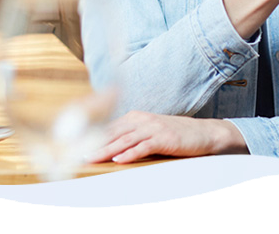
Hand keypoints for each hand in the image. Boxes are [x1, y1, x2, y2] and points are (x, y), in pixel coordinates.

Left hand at [87, 111, 247, 163]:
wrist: (203, 133)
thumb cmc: (175, 135)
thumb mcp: (151, 132)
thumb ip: (132, 136)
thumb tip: (109, 147)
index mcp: (136, 117)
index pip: (109, 128)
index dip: (92, 138)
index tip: (75, 147)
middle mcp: (143, 119)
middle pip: (113, 133)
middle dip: (93, 145)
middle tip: (76, 155)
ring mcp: (153, 128)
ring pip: (124, 140)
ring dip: (106, 150)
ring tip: (91, 159)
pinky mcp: (164, 138)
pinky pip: (144, 147)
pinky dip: (130, 153)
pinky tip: (119, 161)